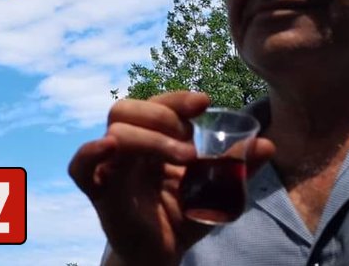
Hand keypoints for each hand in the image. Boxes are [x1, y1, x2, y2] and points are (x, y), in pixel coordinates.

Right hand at [69, 91, 274, 265]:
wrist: (161, 257)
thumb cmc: (183, 218)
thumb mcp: (216, 192)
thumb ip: (237, 169)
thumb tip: (267, 145)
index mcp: (151, 141)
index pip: (156, 105)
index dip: (176, 99)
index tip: (205, 102)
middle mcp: (127, 150)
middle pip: (127, 108)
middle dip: (161, 114)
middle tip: (190, 139)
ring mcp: (111, 169)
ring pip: (116, 131)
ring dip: (151, 138)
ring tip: (184, 157)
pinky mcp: (100, 193)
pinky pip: (80, 167)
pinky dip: (91, 152)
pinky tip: (110, 146)